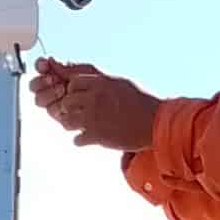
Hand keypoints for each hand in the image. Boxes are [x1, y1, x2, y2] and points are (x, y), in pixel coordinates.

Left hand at [31, 59, 160, 155]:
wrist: (154, 123)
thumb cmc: (141, 102)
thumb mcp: (121, 84)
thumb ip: (102, 81)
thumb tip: (89, 79)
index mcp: (100, 84)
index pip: (73, 83)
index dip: (74, 91)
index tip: (80, 98)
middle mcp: (94, 99)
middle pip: (66, 102)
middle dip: (70, 108)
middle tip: (79, 114)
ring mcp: (93, 118)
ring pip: (67, 121)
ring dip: (72, 125)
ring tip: (81, 126)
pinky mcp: (96, 136)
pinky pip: (76, 139)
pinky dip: (81, 140)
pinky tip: (89, 138)